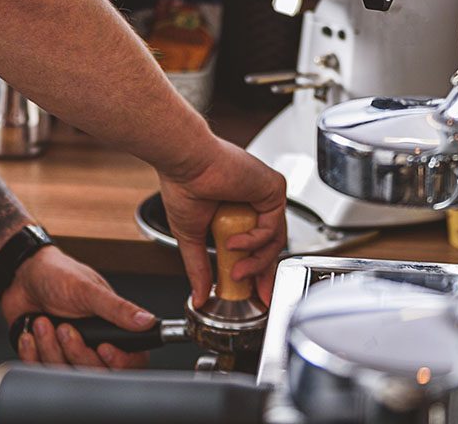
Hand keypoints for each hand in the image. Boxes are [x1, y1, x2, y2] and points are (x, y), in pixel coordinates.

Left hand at [1, 245, 154, 369]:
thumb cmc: (57, 274)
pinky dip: (31, 352)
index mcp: (110, 328)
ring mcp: (67, 353)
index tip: (103, 348)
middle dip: (75, 351)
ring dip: (49, 347)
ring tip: (42, 322)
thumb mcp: (88, 289)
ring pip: (65, 374)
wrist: (21, 274)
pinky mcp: (46, 358)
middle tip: (64, 328)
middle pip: (95, 372)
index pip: (130, 361)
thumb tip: (147, 321)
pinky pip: (40, 371)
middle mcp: (92, 345)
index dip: (118, 362)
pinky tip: (29, 333)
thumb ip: (117, 308)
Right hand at [158, 137, 286, 306]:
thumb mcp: (191, 236)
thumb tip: (199, 295)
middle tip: (254, 292)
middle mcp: (254, 200)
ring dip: (255, 260)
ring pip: (274, 239)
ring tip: (235, 270)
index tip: (253, 292)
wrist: (185, 161)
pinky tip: (234, 242)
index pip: (257, 244)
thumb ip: (199, 267)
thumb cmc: (182, 185)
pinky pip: (273, 225)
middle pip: (271, 244)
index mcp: (237, 208)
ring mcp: (265, 194)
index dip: (256, 270)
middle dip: (262, 273)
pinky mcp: (274, 188)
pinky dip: (254, 240)